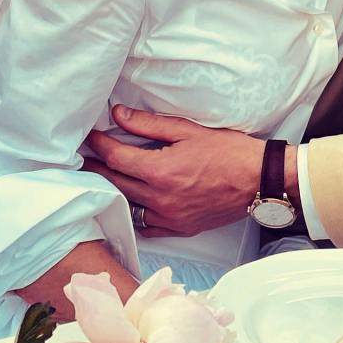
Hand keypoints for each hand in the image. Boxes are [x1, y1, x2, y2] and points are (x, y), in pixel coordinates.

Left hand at [83, 105, 264, 236]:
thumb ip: (149, 124)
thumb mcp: (188, 130)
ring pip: (129, 205)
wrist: (258, 179)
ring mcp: (169, 217)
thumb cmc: (228, 151)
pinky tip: (133, 202)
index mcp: (161, 171)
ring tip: (105, 177)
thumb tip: (119, 114)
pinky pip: (147, 226)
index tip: (90, 137)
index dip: (99, 145)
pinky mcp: (180, 228)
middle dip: (98, 168)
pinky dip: (137, 213)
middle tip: (85, 157)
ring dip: (115, 190)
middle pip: (116, 183)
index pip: (117, 158)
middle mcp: (160, 198)